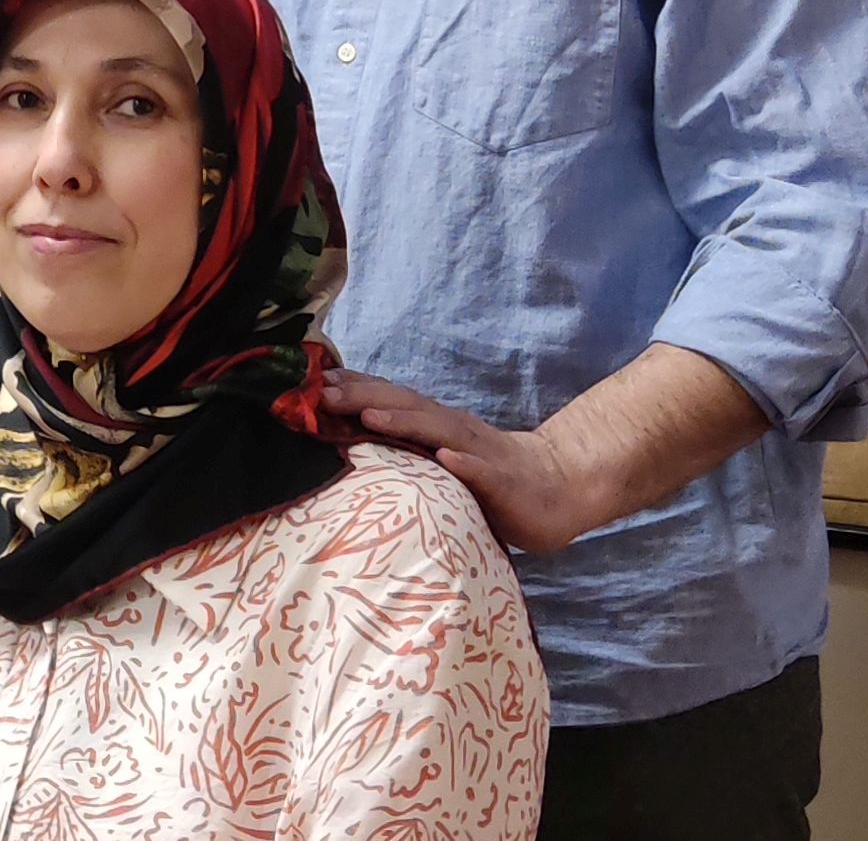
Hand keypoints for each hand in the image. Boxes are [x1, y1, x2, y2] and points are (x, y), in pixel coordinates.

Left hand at [322, 370, 591, 551]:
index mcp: (436, 425)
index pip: (390, 399)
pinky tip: (447, 460)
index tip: (311, 381)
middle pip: (406, 407)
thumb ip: (404, 445)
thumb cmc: (486, 475)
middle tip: (322, 393)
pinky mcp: (505, 483)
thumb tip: (346, 437)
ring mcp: (480, 454)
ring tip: (368, 418)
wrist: (557, 487)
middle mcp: (455, 431)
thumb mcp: (439, 457)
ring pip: (440, 432)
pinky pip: (484, 473)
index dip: (353, 388)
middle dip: (363, 398)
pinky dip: (465, 465)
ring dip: (404, 423)